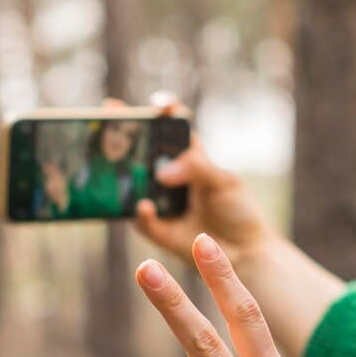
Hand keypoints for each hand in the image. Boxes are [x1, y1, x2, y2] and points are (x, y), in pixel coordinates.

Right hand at [125, 93, 275, 271]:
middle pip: (141, 149)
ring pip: (132, 182)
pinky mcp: (158, 229)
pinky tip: (144, 207)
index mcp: (189, 156)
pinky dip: (141, 214)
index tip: (160, 105)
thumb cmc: (238, 209)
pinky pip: (142, 220)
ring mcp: (160, 201)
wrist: (245, 251)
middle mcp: (169, 175)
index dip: (164, 111)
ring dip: (121, 172)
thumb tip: (162, 172)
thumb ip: (197, 168)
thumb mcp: (224, 182)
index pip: (172, 127)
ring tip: (114, 163)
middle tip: (110, 117)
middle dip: (123, 131)